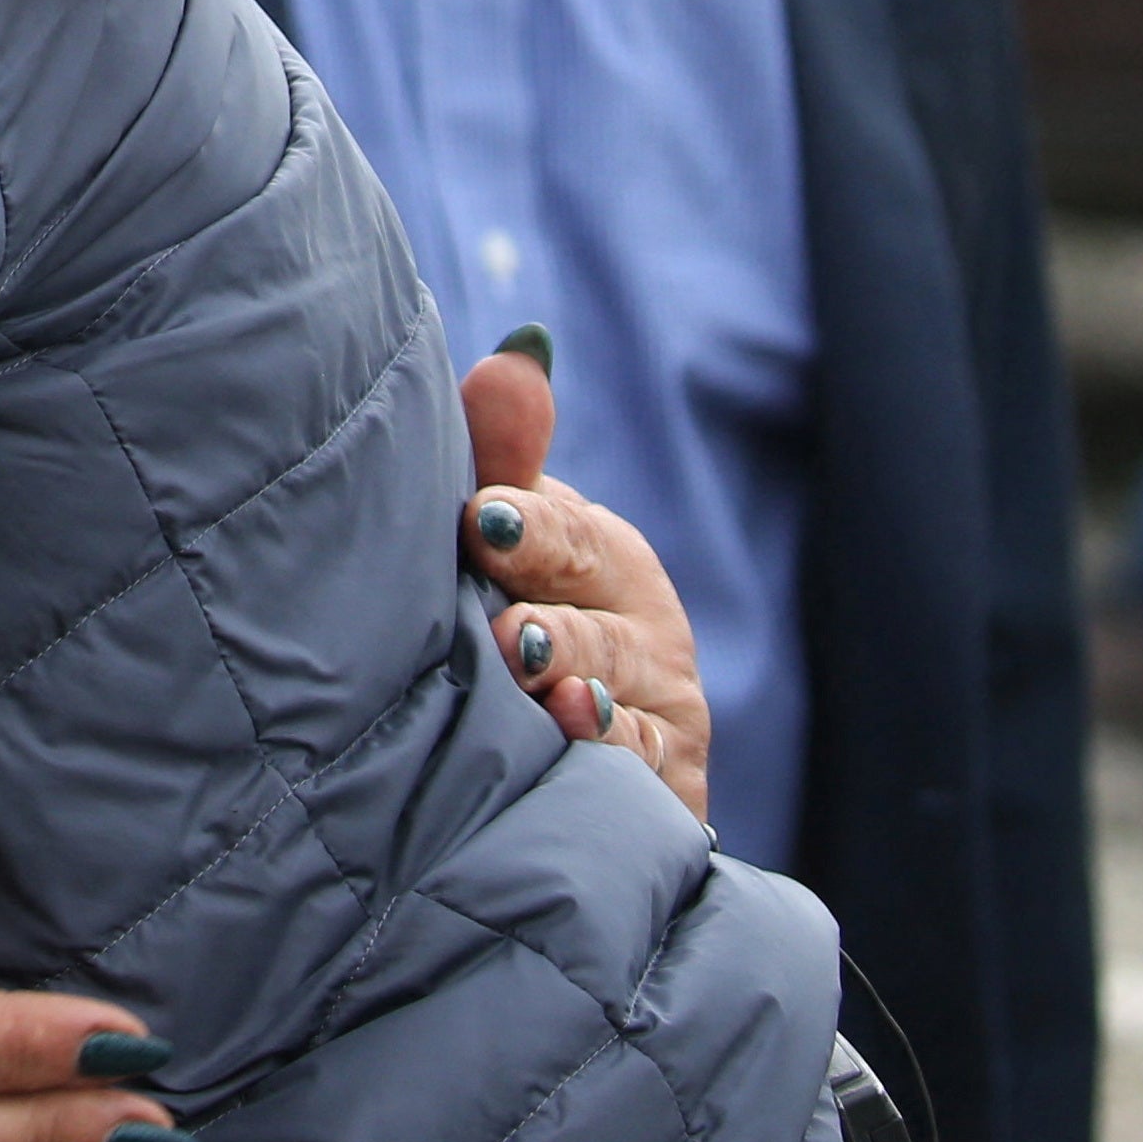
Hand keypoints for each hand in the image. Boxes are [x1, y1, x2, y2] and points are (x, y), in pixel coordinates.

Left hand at [462, 341, 711, 826]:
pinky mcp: (663, 789)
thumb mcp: (509, 528)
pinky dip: (610, 766)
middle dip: (556, 629)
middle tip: (511, 634)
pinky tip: (578, 753)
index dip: (528, 526)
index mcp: (600, 555)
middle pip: (600, 624)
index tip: (479, 519)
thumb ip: (502, 452)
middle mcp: (641, 632)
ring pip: (620, 705)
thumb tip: (520, 351)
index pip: (568, 533)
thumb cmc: (517, 603)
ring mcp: (655, 714)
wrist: (547, 747)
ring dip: (582, 698)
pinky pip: (639, 777)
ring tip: (546, 696)